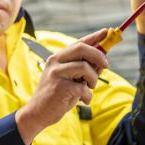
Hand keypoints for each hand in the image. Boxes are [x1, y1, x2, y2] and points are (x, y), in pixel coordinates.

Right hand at [15, 29, 108, 144]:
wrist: (38, 113)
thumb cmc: (56, 96)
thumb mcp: (71, 80)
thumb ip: (85, 69)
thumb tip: (103, 60)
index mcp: (57, 58)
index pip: (78, 43)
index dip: (94, 37)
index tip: (107, 32)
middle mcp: (55, 62)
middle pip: (82, 48)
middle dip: (98, 55)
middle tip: (106, 65)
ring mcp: (56, 74)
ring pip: (85, 67)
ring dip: (93, 79)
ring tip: (89, 88)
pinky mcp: (60, 87)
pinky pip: (83, 88)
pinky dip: (88, 96)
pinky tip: (84, 101)